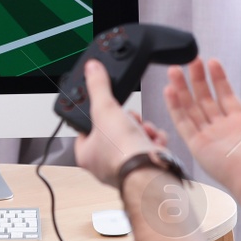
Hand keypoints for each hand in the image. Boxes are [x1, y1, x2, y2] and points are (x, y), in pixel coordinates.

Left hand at [72, 59, 161, 185]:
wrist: (149, 170)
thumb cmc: (122, 151)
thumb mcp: (105, 109)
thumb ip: (98, 87)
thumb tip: (91, 70)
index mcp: (86, 154)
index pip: (86, 129)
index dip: (97, 115)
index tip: (106, 107)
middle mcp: (103, 164)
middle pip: (114, 131)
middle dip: (127, 121)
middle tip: (128, 119)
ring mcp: (125, 167)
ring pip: (134, 138)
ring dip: (143, 130)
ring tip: (143, 131)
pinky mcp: (144, 168)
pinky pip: (149, 149)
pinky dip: (155, 142)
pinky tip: (154, 141)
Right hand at [165, 59, 240, 210]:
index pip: (225, 97)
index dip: (218, 79)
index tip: (212, 62)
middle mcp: (224, 132)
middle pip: (205, 100)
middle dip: (198, 80)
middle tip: (192, 60)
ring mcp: (209, 139)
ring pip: (191, 109)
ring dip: (182, 90)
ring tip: (175, 69)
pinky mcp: (198, 147)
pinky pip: (183, 124)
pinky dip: (175, 107)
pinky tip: (170, 90)